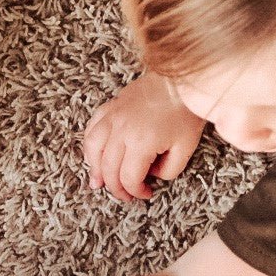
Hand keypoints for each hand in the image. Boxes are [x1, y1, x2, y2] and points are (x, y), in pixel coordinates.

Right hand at [82, 73, 204, 201]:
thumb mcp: (186, 147)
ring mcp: (113, 117)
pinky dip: (90, 145)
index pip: (129, 178)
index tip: (146, 193)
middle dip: (115, 187)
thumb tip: (152, 175)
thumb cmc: (186, 111)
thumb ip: (169, 170)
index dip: (135, 191)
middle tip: (125, 195)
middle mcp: (122, 131)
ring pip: (93, 149)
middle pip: (108, 169)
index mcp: (141, 142)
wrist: (182, 80)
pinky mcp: (111, 107)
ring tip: (97, 182)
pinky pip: (91, 128)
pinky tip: (94, 154)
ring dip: (94, 169)